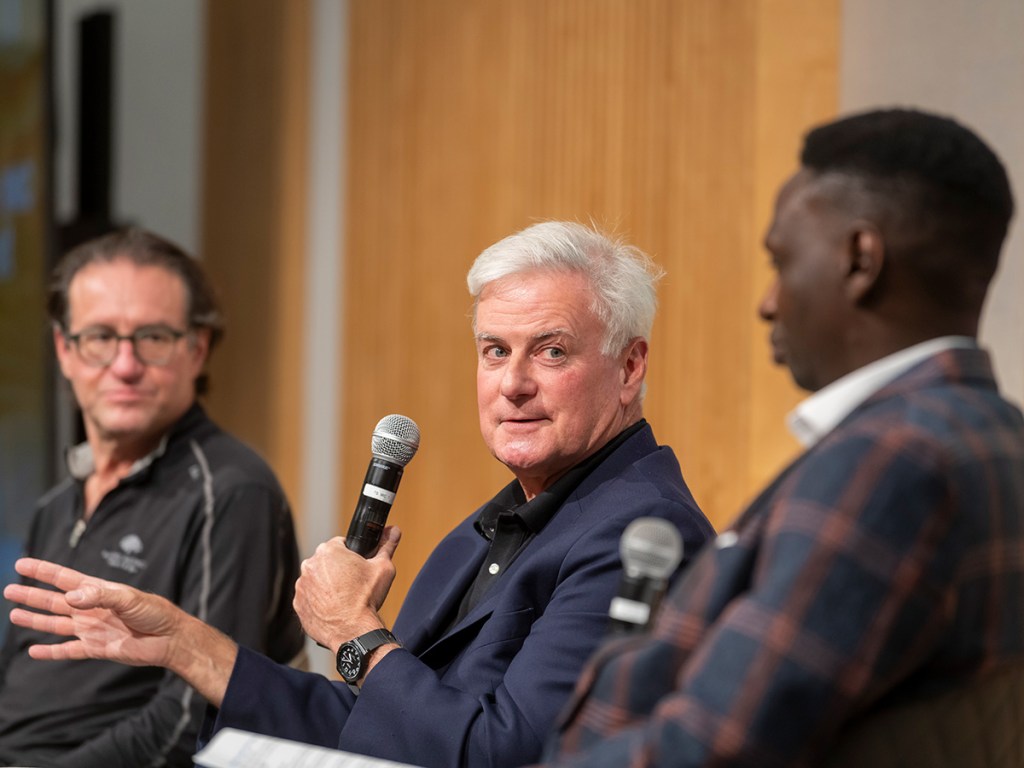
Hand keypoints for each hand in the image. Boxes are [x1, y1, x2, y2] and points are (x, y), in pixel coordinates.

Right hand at [4, 557, 237, 705]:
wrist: (170, 639)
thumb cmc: (155, 612)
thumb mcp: (129, 598)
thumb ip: (100, 596)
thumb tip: (70, 597)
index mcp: (98, 591)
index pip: (65, 578)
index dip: (44, 571)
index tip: (22, 564)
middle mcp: (91, 609)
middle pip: (54, 600)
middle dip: (32, 595)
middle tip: (10, 589)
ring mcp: (91, 629)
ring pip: (56, 624)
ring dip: (35, 619)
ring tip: (14, 614)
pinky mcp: (96, 649)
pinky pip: (68, 651)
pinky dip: (51, 652)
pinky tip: (34, 650)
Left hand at [294, 525, 401, 650]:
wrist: (353, 631)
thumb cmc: (367, 598)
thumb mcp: (383, 568)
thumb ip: (387, 545)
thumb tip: (394, 530)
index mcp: (329, 550)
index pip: (340, 544)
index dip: (351, 555)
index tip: (357, 567)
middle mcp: (310, 564)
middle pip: (326, 562)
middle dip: (337, 569)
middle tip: (352, 584)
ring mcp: (301, 585)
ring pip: (316, 580)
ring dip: (326, 585)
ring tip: (343, 598)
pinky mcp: (298, 604)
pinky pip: (309, 598)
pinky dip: (318, 602)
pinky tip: (333, 608)